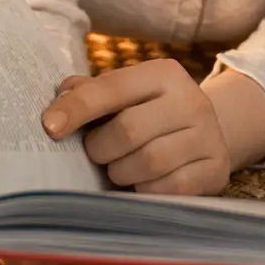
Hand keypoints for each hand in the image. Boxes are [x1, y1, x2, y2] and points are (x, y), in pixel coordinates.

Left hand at [42, 59, 231, 193]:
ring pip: (149, 162)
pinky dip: (146, 190)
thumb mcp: (126, 95)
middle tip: (97, 153)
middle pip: (128, 130)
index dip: (77, 108)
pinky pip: (169, 189)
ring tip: (119, 168)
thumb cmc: (151, 114)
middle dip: (101, 149)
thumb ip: (91, 93)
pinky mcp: (215, 169)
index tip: (49, 127)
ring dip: (121, 172)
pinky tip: (143, 183)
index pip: (111, 89)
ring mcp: (208, 136)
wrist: (207, 135)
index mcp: (164, 74)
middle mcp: (191, 100)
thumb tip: (60, 100)